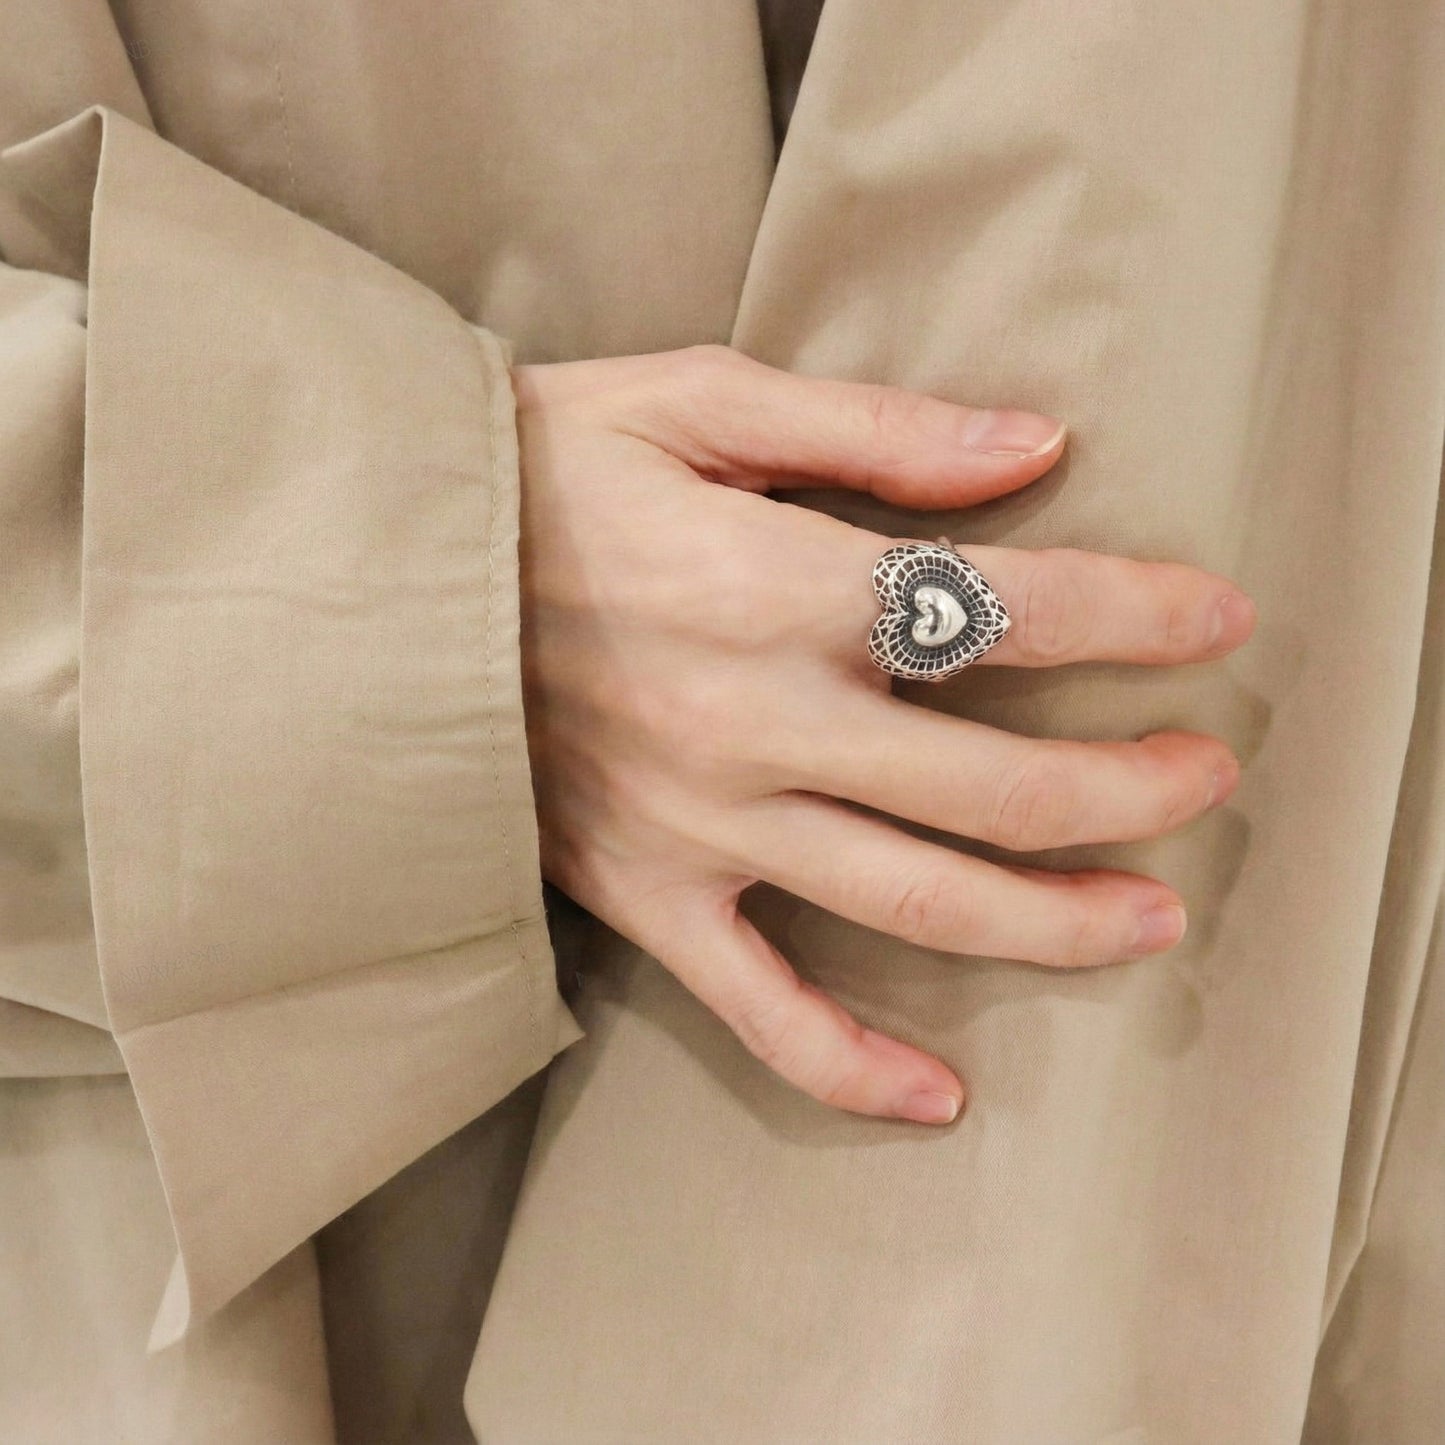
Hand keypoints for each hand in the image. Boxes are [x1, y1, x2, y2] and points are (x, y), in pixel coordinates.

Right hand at [514, 346, 1253, 1124]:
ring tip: (1150, 921)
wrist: (375, 578)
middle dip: (1128, 785)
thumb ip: (871, 432)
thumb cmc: (532, 473)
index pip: (1006, 613)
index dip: (1135, 615)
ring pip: (910, 903)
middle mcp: (755, 724)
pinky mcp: (642, 893)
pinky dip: (847, 1065)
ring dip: (1052, 921)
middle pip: (991, 784)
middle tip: (1204, 775)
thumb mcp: (694, 405)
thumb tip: (1034, 445)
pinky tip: (937, 1096)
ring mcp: (699, 827)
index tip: (1215, 620)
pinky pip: (754, 1008)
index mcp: (777, 588)